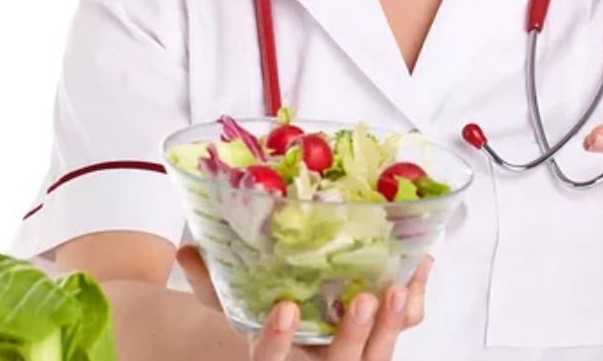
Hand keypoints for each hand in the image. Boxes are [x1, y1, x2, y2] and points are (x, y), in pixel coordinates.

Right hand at [175, 244, 432, 360]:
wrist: (296, 351)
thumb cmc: (267, 328)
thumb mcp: (235, 309)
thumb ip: (210, 284)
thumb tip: (185, 251)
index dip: (275, 342)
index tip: (283, 309)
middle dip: (352, 337)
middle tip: (360, 299)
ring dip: (389, 327)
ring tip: (397, 288)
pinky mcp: (376, 350)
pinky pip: (399, 336)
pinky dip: (411, 306)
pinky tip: (417, 272)